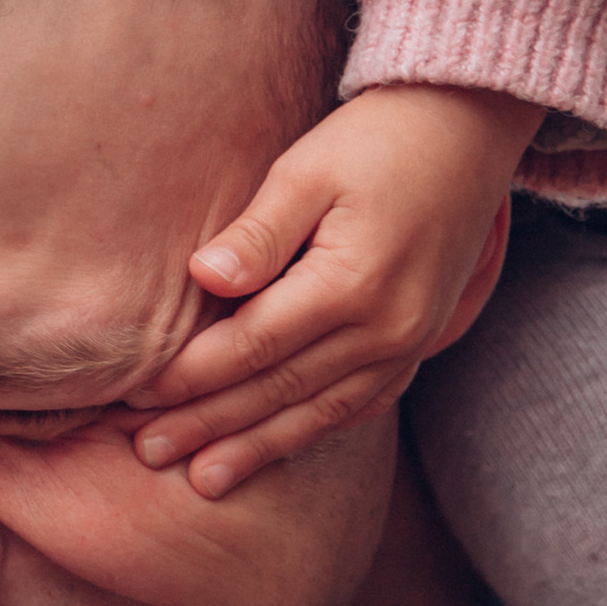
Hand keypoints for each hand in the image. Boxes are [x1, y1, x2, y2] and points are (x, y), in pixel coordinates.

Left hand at [129, 84, 540, 493]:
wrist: (469, 126)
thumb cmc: (377, 138)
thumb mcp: (308, 168)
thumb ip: (258, 231)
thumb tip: (204, 278)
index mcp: (350, 284)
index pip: (252, 346)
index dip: (191, 376)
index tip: (138, 395)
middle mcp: (386, 328)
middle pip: (279, 391)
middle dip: (210, 426)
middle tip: (150, 452)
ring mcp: (409, 342)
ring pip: (320, 412)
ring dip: (258, 447)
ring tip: (204, 479)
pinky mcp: (419, 341)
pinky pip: (361, 404)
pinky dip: (313, 430)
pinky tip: (277, 448)